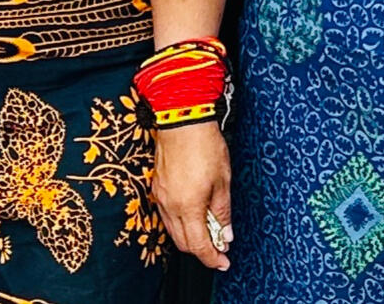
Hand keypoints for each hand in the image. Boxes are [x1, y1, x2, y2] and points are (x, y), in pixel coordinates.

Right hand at [153, 123, 233, 269]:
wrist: (182, 120)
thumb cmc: (205, 145)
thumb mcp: (223, 181)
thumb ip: (223, 211)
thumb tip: (225, 235)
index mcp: (188, 207)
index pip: (199, 245)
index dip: (212, 259)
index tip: (223, 262)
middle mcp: (170, 206)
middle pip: (183, 243)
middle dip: (202, 250)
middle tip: (220, 248)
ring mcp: (161, 197)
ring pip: (173, 231)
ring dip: (190, 237)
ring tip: (210, 231)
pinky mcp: (157, 187)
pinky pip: (167, 216)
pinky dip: (181, 223)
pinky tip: (194, 216)